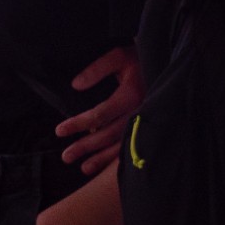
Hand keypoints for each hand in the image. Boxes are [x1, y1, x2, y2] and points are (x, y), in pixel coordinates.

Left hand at [56, 46, 143, 173]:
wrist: (164, 61)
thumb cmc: (137, 58)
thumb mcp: (117, 56)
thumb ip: (96, 69)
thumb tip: (75, 85)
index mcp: (130, 95)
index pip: (99, 114)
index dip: (78, 124)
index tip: (59, 131)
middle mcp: (139, 112)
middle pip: (108, 134)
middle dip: (86, 146)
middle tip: (66, 156)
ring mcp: (145, 121)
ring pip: (121, 144)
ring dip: (101, 158)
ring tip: (82, 168)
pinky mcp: (148, 126)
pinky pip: (133, 145)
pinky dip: (118, 157)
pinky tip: (106, 166)